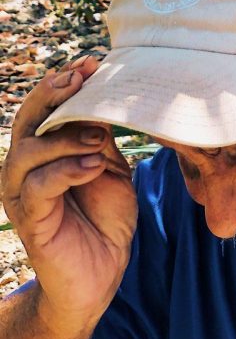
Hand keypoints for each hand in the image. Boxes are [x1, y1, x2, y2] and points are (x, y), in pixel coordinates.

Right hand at [1, 56, 137, 334]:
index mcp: (45, 152)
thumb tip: (104, 101)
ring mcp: (23, 194)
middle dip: (54, 94)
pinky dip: (65, 170)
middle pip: (28, 120)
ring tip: (98, 136)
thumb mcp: (110, 170)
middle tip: (82, 78)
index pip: (46, 107)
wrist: (101, 276)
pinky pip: (39, 187)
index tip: (93, 62)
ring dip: (64, 136)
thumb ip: (101, 140)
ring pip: (28, 150)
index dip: (65, 82)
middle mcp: (26, 168)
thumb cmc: (105, 219)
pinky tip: (93, 166)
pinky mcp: (30, 220)